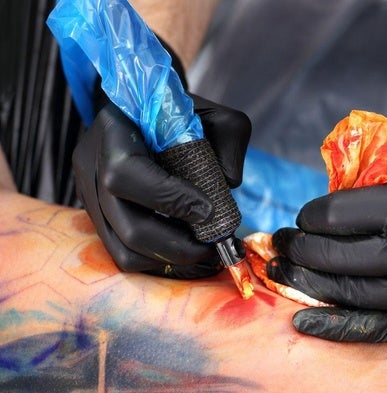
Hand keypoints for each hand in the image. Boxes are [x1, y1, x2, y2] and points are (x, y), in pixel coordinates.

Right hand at [73, 97, 250, 277]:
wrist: (139, 113)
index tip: (208, 209)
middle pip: (126, 223)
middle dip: (177, 243)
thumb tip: (228, 184)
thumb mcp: (210, 113)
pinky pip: (123, 255)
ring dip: (170, 259)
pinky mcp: (99, 219)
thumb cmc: (175, 113)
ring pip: (123, 249)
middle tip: (212, 245)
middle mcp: (93, 167)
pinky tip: (184, 252)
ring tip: (202, 252)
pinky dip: (159, 261)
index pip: (126, 174)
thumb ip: (229, 139)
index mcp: (114, 132)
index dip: (169, 198)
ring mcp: (90, 198)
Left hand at [269, 166, 386, 343]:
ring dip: (305, 280)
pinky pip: (373, 329)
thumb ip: (386, 189)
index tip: (304, 216)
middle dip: (297, 246)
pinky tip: (303, 319)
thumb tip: (333, 201)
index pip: (336, 213)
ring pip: (345, 290)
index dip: (310, 214)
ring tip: (283, 269)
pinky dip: (334, 325)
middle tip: (281, 242)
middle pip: (332, 252)